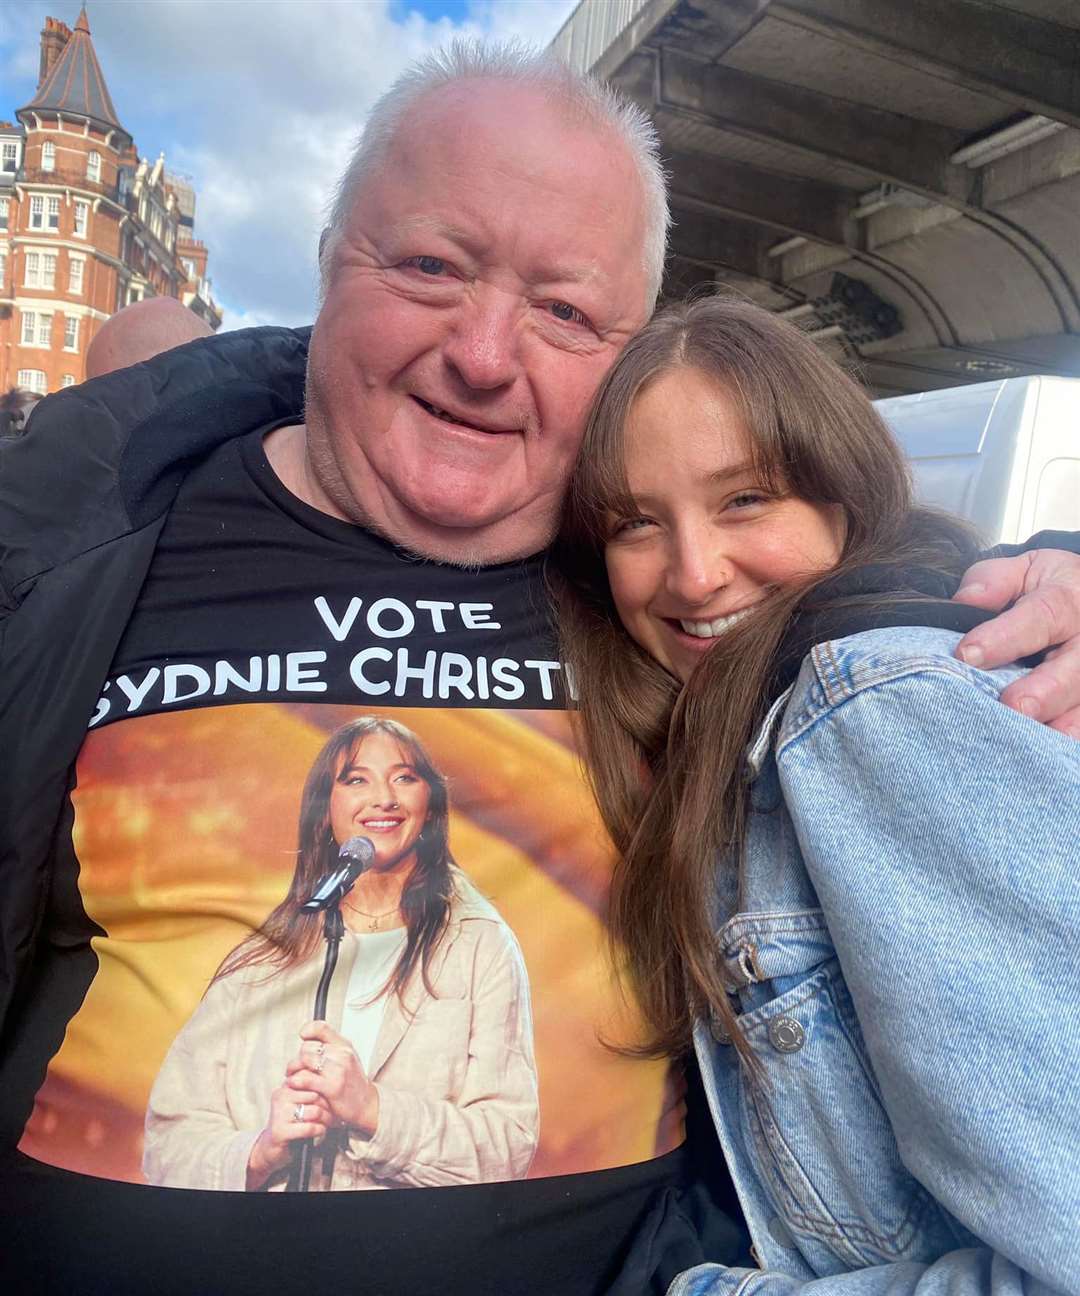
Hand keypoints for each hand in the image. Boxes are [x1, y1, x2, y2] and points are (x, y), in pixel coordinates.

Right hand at [246, 1080, 330, 1189]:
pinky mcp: (281, 1131)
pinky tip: (320, 1131)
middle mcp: (281, 1096)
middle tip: (333, 1113)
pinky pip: (309, 1127)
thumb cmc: (291, 1122)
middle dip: (327, 1106)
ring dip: (326, 1119)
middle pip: (316, 1095)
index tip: (333, 1097)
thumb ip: (311, 1090)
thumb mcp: (299, 1102)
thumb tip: (333, 1080)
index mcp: (286, 1086)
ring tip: (327, 1122)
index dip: (326, 1090)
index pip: (312, 1080)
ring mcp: (280, 1113)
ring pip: (315, 1111)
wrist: (271, 1147)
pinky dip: (319, 1130)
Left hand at [285, 1020, 379, 1136]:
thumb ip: (329, 1047)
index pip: (321, 1027)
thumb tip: (306, 1038)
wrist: (366, 1104)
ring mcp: (337, 1070)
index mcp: (344, 1045)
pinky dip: (295, 1081)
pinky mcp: (331, 1087)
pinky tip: (295, 1084)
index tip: (303, 1037)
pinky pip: (305, 1078)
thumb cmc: (353, 1082)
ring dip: (293, 1069)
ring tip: (293, 1076)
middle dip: (297, 1057)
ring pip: (304, 1059)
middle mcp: (341, 1055)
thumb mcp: (346, 1058)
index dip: (307, 1030)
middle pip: (307, 1046)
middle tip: (295, 1066)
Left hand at [953, 549, 1079, 736]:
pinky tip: (1052, 755)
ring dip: (1068, 723)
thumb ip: (994, 581)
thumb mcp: (1025, 570)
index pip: (1039, 616)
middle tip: (1014, 708)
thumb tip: (967, 600)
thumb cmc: (1046, 588)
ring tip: (1038, 745)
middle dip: (1046, 690)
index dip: (1004, 637)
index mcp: (1068, 599)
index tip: (967, 655)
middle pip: (1075, 667)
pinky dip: (1075, 735)